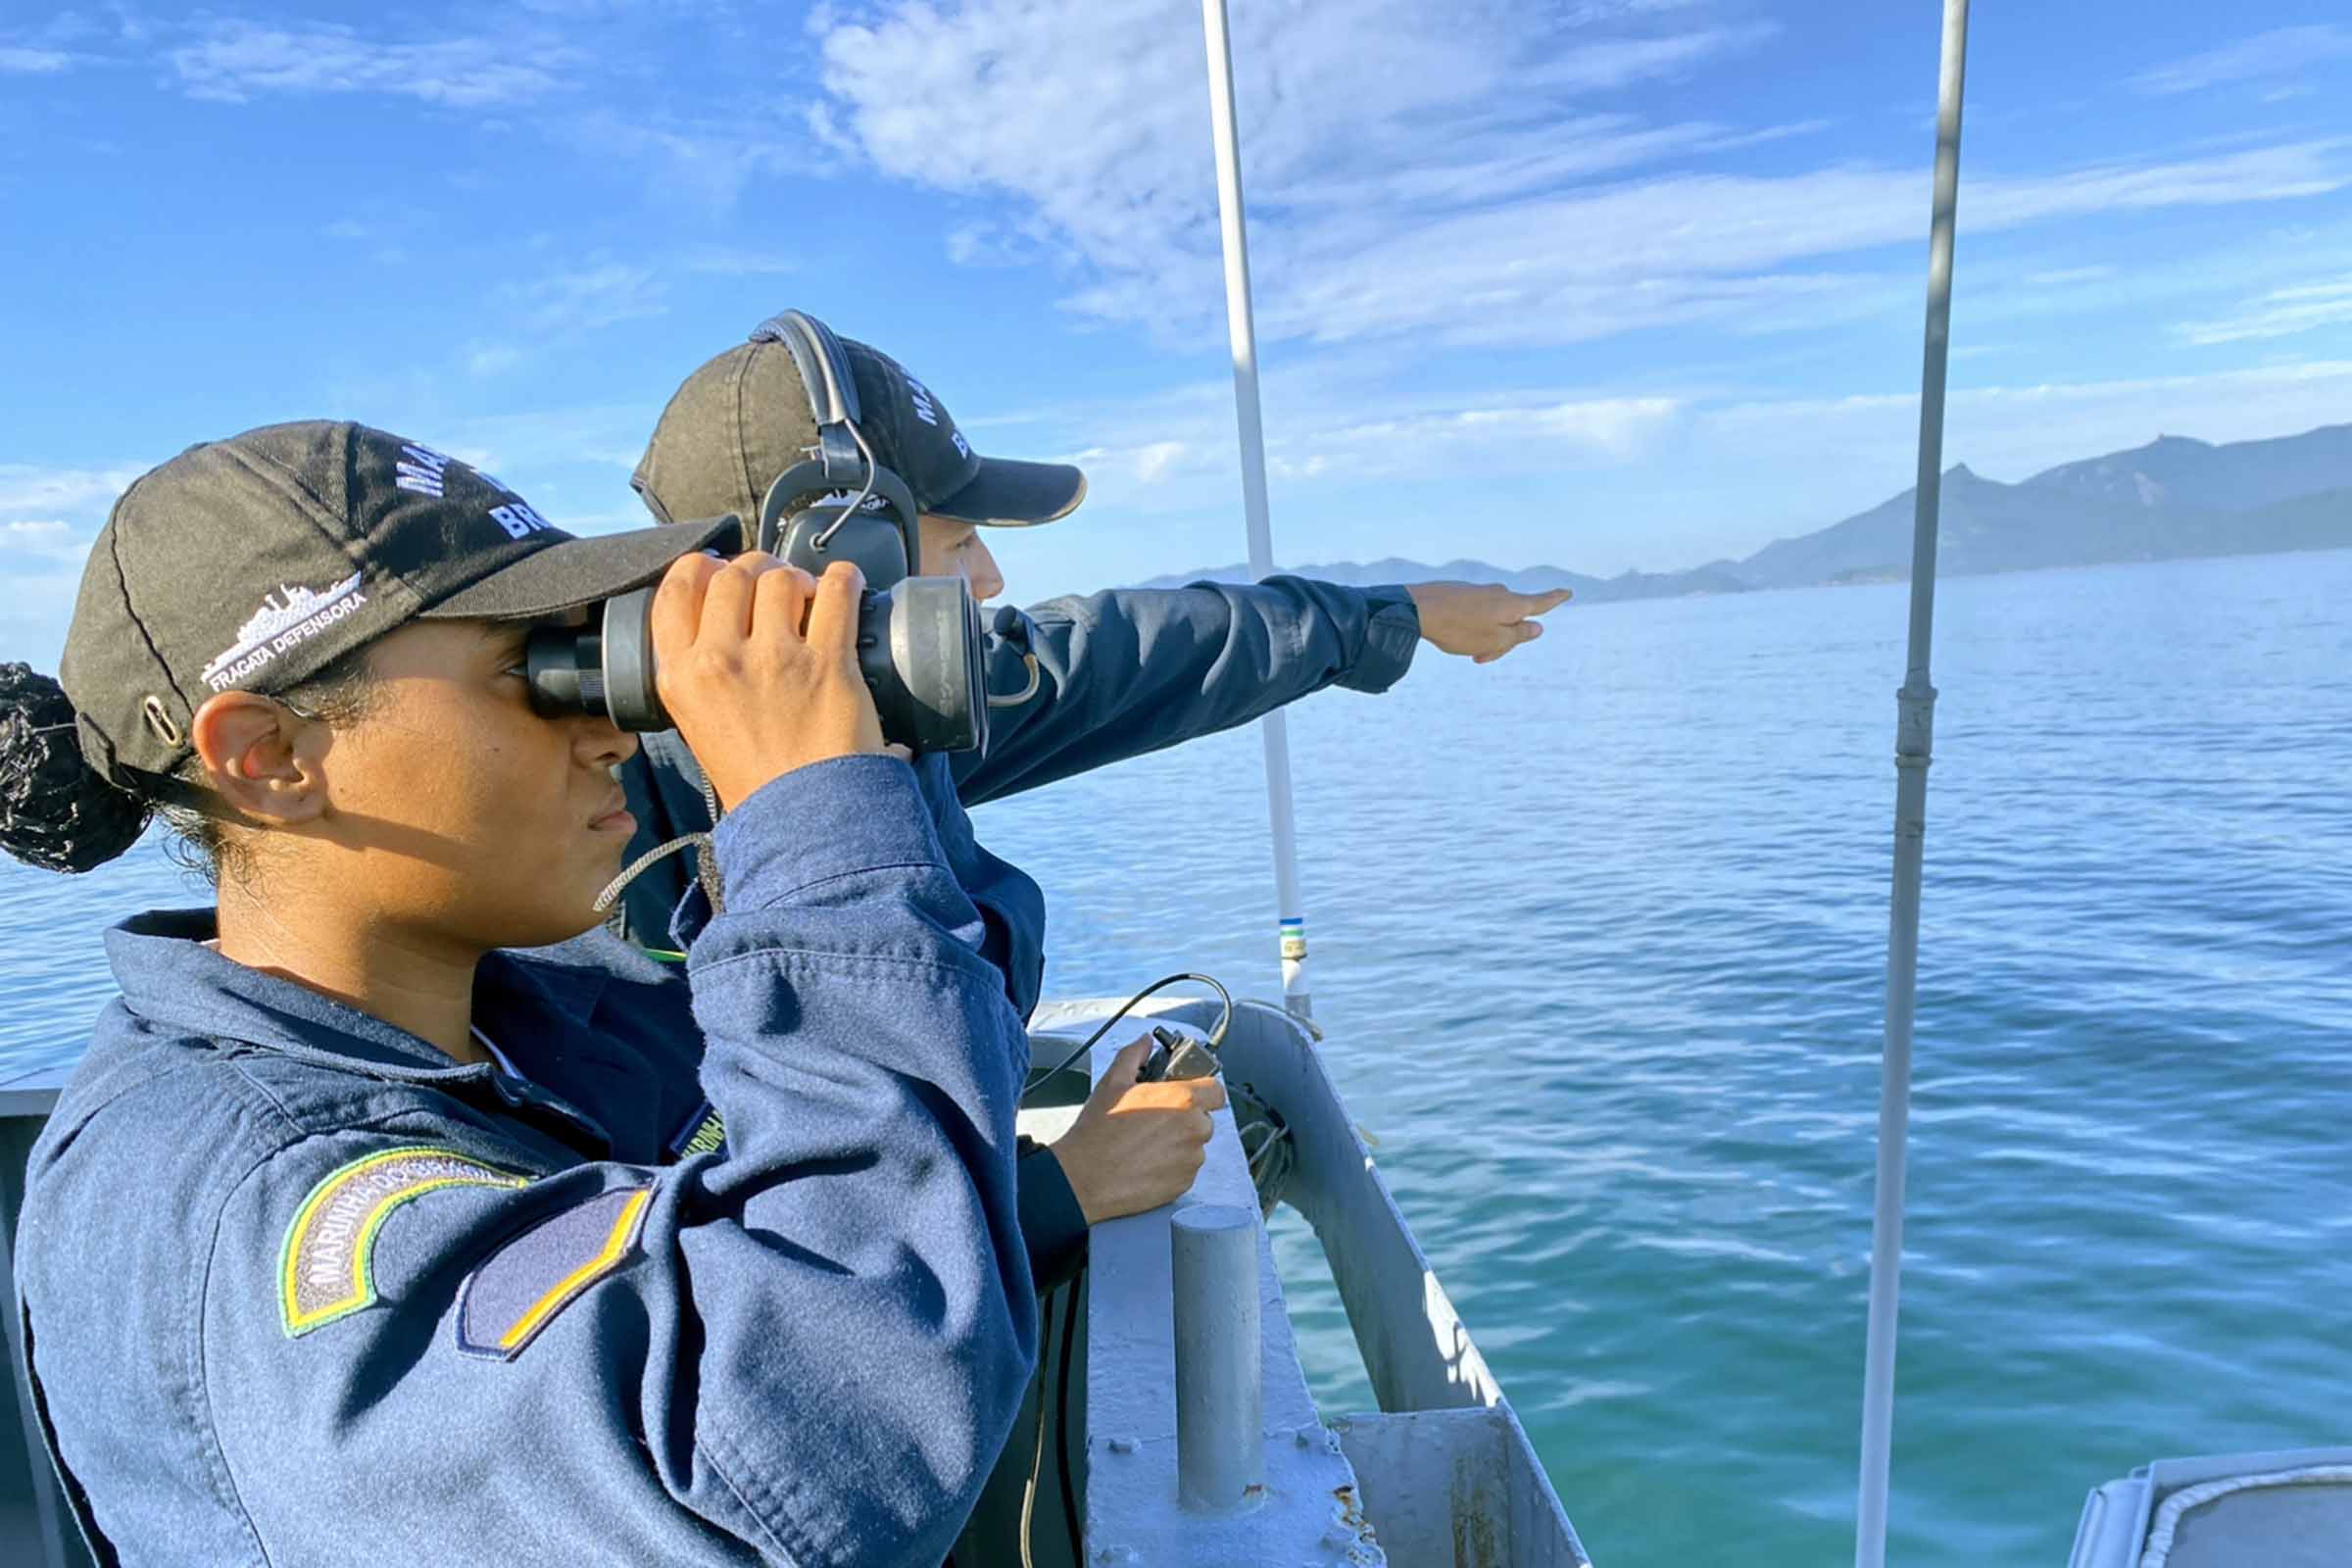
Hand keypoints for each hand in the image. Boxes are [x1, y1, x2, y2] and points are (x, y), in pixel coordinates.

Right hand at [651, 552, 888, 808]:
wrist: (803, 823)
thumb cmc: (757, 781)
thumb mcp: (698, 727)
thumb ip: (699, 677)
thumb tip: (720, 629)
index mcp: (680, 676)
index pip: (675, 589)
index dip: (702, 568)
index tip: (720, 571)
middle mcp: (720, 660)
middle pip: (731, 575)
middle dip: (756, 569)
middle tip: (775, 584)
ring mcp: (774, 659)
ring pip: (779, 577)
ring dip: (797, 577)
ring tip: (809, 595)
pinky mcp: (827, 662)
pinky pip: (836, 592)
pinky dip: (844, 580)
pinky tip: (844, 586)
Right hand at [1048, 1036, 1228, 1223]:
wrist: (1085, 1178)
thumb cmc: (1098, 1133)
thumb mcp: (1112, 1082)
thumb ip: (1134, 1055)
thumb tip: (1145, 1043)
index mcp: (1183, 1101)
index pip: (1216, 1090)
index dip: (1202, 1090)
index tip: (1188, 1093)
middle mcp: (1194, 1131)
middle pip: (1204, 1119)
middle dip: (1185, 1117)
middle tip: (1156, 1119)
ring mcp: (1191, 1160)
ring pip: (1195, 1145)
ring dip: (1179, 1143)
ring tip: (1147, 1144)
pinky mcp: (1184, 1184)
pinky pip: (1186, 1169)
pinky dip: (1172, 1166)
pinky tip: (1146, 1162)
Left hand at [1406, 581, 1572, 663]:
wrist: (1418, 608)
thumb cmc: (1459, 628)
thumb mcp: (1494, 640)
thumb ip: (1518, 635)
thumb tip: (1537, 627)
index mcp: (1512, 604)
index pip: (1541, 602)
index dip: (1555, 599)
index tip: (1568, 591)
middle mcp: (1499, 593)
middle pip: (1513, 618)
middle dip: (1503, 640)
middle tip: (1482, 658)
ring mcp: (1479, 592)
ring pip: (1491, 619)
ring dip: (1483, 638)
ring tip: (1465, 650)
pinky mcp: (1462, 593)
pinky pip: (1475, 614)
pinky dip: (1470, 628)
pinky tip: (1452, 635)